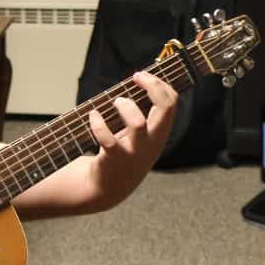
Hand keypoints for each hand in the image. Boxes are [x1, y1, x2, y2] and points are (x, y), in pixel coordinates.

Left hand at [84, 70, 176, 208]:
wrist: (107, 188)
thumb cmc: (121, 154)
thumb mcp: (138, 135)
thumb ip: (141, 114)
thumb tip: (137, 81)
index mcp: (159, 133)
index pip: (172, 103)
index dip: (160, 84)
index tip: (142, 75)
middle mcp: (151, 142)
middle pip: (165, 109)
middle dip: (153, 86)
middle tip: (137, 76)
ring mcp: (134, 152)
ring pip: (137, 123)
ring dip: (125, 106)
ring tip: (116, 101)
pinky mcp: (114, 159)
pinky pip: (108, 139)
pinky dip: (98, 123)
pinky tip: (93, 115)